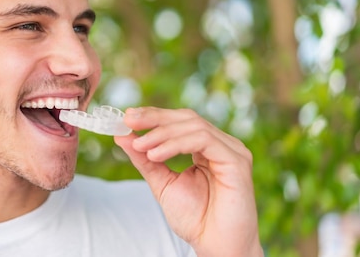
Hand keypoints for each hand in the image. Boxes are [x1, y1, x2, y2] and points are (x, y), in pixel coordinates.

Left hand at [114, 107, 262, 256]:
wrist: (216, 247)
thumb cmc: (195, 219)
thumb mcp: (162, 183)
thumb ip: (145, 159)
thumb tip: (122, 135)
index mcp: (207, 148)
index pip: (179, 121)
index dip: (153, 115)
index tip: (127, 117)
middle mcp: (222, 145)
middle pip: (187, 117)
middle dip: (155, 117)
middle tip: (129, 121)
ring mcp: (232, 150)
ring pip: (194, 126)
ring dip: (162, 134)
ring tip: (140, 146)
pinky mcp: (237, 161)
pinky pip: (203, 140)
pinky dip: (176, 144)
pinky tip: (156, 154)